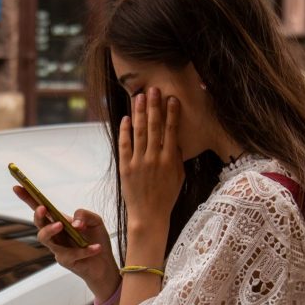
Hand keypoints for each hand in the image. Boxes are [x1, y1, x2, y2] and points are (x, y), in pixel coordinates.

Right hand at [12, 186, 119, 300]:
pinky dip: (85, 250)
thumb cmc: (96, 239)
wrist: (105, 264)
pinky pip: (71, 254)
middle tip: (42, 209)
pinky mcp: (65, 261)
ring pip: (45, 239)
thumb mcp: (95, 221)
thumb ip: (85, 214)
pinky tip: (96, 247)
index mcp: (59, 220)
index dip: (27, 197)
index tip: (17, 187)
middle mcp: (55, 234)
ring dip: (50, 230)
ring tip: (62, 225)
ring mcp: (57, 248)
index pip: (40, 207)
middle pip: (38, 223)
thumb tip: (74, 223)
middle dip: (37, 215)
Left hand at [119, 87, 183, 256]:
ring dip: (139, 113)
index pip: (171, 131)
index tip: (172, 98)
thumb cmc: (166, 196)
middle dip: (154, 106)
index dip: (172, 113)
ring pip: (139, 132)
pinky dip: (125, 131)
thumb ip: (177, 157)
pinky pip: (124, 145)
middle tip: (153, 89)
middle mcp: (154, 159)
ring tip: (139, 97)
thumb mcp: (179, 177)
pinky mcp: (125, 167)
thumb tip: (176, 138)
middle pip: (154, 127)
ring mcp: (138, 162)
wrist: (148, 215)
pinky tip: (126, 118)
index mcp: (170, 160)